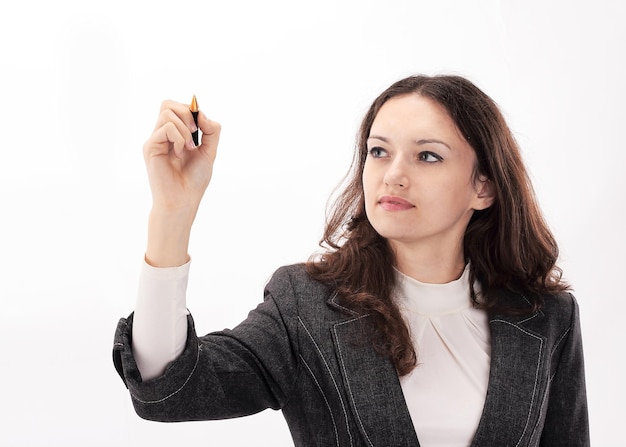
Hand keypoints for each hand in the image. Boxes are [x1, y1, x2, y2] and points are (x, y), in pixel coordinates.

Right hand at [144, 99, 220, 216]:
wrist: (183, 200)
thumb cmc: (194, 180)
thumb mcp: (209, 151)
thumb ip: (211, 131)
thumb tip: (201, 113)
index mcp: (175, 135)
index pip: (177, 107)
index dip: (191, 110)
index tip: (202, 127)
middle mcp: (162, 135)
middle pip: (167, 104)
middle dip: (186, 113)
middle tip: (195, 133)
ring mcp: (155, 140)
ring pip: (167, 112)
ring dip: (185, 128)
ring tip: (189, 147)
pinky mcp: (150, 146)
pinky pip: (166, 127)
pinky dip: (178, 137)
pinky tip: (180, 153)